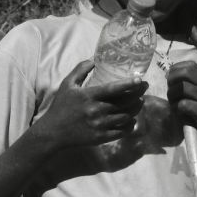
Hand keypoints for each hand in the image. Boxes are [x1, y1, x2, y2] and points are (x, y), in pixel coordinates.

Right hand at [32, 60, 146, 149]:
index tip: (140, 80)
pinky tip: (132, 119)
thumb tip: (94, 60)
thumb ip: (80, 70)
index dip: (129, 84)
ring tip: (140, 101)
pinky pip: (122, 131)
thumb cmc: (61, 106)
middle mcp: (96, 110)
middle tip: (144, 87)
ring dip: (136, 108)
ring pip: (126, 116)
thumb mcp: (67, 85)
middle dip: (139, 94)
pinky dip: (130, 125)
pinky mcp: (101, 137)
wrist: (52, 132)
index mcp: (89, 96)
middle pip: (125, 102)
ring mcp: (99, 125)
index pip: (113, 89)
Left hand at [166, 61, 196, 162]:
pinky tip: (179, 113)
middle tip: (170, 91)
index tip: (170, 79)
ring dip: (171, 96)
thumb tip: (169, 74)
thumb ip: (190, 84)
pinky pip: (182, 104)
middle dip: (172, 80)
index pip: (190, 65)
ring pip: (181, 88)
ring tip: (174, 104)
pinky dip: (176, 108)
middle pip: (185, 72)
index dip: (176, 69)